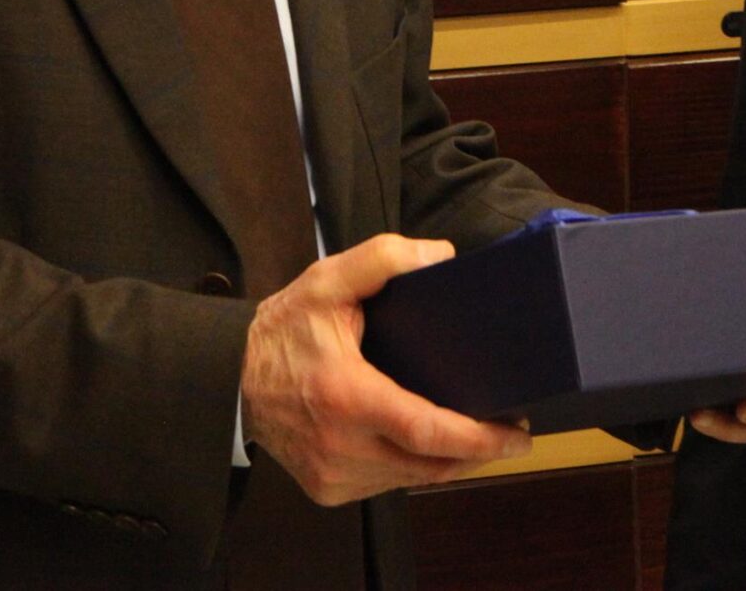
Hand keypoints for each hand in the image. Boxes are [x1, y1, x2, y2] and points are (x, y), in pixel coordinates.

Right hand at [240, 234, 531, 503]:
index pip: (427, 432)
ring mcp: (332, 475)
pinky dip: (413, 469)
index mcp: (346, 397)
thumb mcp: (326, 280)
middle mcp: (340, 446)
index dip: (479, 440)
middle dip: (476, 453)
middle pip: (430, 464)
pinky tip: (429, 447)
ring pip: (411, 479)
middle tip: (510, 431)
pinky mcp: (327, 490)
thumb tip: (441, 256)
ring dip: (447, 462)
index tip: (517, 436)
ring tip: (476, 436)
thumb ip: (383, 258)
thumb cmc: (283, 330)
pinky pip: (386, 485)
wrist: (228, 379)